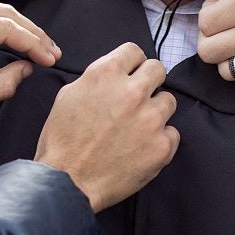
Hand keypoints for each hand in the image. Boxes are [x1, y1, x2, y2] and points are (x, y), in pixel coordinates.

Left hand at [0, 1, 60, 128]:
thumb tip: (27, 68)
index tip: (50, 60)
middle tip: (52, 53)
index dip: (34, 44)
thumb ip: (2, 85)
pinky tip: (16, 39)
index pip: (6, 28)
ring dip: (20, 27)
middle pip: (5, 13)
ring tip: (39, 47)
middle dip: (33, 33)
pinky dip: (3, 24)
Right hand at [33, 43, 179, 212]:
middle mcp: (132, 92)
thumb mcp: (69, 96)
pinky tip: (139, 149)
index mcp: (106, 74)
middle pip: (158, 69)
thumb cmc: (62, 142)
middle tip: (137, 99)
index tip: (130, 74)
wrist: (66, 183)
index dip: (131, 64)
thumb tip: (118, 72)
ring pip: (169, 101)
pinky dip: (159, 140)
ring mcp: (151, 119)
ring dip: (155, 112)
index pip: (134, 51)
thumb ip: (97, 79)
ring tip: (135, 128)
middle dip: (149, 82)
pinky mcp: (162, 145)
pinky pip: (172, 133)